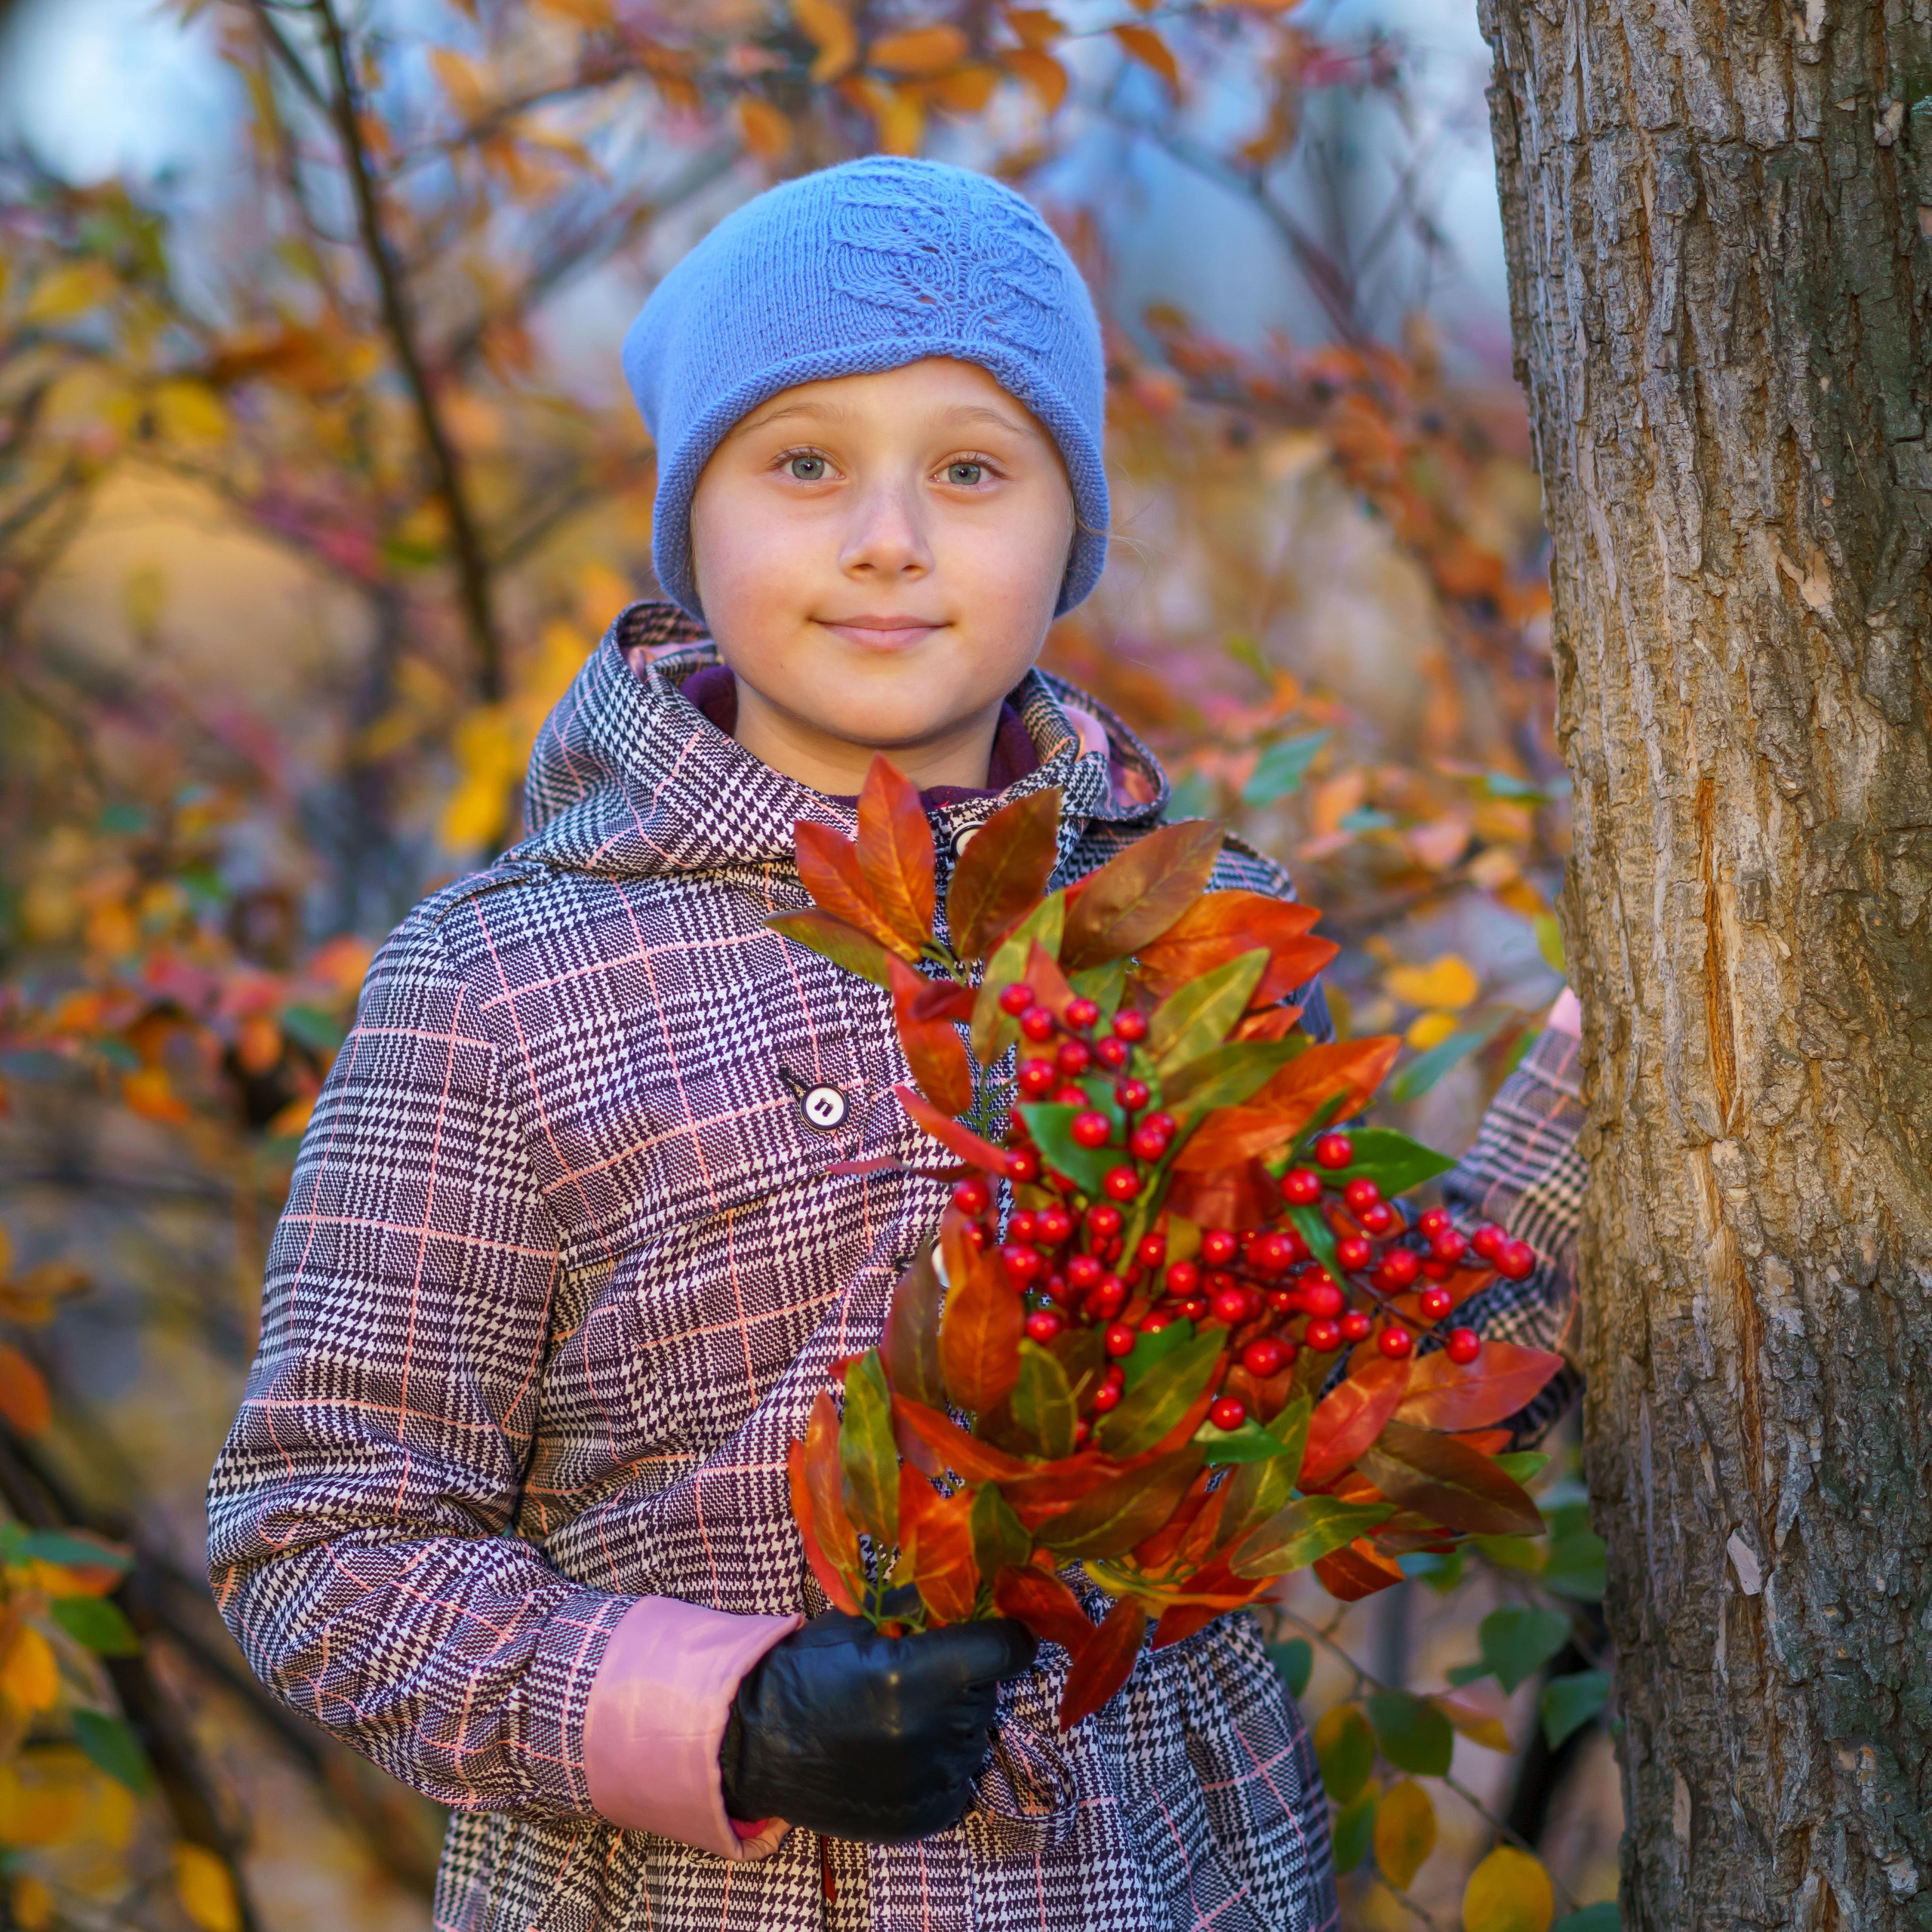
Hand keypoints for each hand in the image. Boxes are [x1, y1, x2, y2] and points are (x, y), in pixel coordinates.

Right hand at [720, 1610, 1036, 1842]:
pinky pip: (957, 1782)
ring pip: (975, 1738)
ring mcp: (931, 1779)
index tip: (1000, 1636)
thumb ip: (915, 1612)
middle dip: (966, 1680)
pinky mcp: (923, 1817)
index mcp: (920, 1674)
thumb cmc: (806, 1673)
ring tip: (903, 1719)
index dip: (1007, 1637)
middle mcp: (934, 1730)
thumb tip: (963, 1594)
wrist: (757, 1744)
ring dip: (953, 1724)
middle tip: (925, 1678)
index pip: (1007, 1649)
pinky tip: (900, 1754)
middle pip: (988, 1693)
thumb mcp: (859, 1623)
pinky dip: (939, 1766)